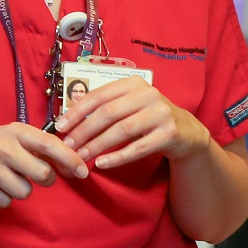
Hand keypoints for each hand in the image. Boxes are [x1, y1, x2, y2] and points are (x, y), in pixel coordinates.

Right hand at [0, 123, 87, 208]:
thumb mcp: (18, 135)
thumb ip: (43, 147)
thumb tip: (74, 164)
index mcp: (16, 132)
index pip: (49, 145)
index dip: (70, 159)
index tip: (83, 171)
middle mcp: (2, 147)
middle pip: (41, 173)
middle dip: (47, 179)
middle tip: (42, 176)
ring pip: (24, 192)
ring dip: (23, 189)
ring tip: (13, 178)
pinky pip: (4, 202)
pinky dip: (5, 197)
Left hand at [55, 76, 210, 170]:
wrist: (186, 131)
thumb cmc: (149, 118)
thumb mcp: (131, 105)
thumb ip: (107, 106)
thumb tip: (70, 115)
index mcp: (135, 83)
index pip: (100, 95)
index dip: (77, 111)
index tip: (60, 126)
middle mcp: (149, 94)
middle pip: (109, 113)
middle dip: (84, 130)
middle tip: (67, 146)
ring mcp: (161, 113)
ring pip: (122, 130)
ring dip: (97, 145)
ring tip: (81, 157)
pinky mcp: (170, 133)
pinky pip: (138, 148)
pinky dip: (118, 157)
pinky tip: (102, 164)